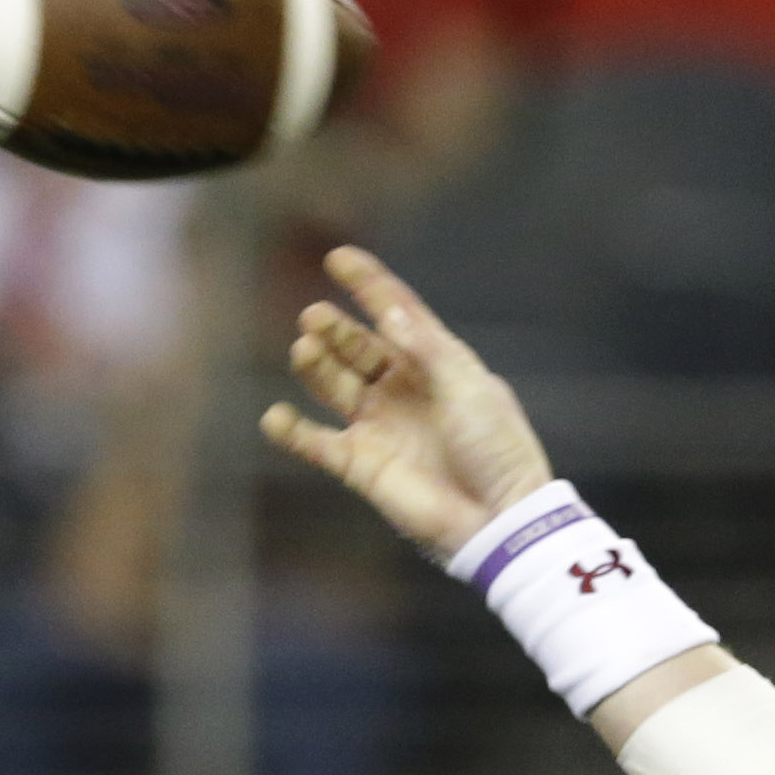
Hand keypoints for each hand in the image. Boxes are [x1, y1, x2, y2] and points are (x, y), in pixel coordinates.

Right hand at [261, 246, 553, 559]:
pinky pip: (316, 443)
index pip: (397, 314)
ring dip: (315, 365)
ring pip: (333, 384)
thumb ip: (426, 349)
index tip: (339, 256)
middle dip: (335, 329)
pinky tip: (276, 417)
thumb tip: (390, 315)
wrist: (498, 518)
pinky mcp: (362, 466)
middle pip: (357, 346)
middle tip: (316, 319)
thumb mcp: (468, 388)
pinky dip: (291, 431)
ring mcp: (380, 427)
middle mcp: (404, 391)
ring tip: (306, 350)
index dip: (370, 285)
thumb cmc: (496, 449)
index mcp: (437, 365)